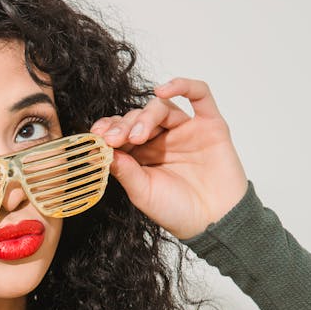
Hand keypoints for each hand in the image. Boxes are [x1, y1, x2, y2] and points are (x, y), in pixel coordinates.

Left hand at [90, 78, 248, 239]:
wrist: (214, 223)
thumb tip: (101, 150)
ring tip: (138, 134)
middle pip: (139, 117)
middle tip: (115, 139)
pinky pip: (200, 95)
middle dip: (124, 125)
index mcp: (142, 154)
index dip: (108, 129)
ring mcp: (186, 130)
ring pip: (163, 107)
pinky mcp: (210, 125)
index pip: (122, 131)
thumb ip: (124, 170)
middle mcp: (163, 138)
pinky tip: (163, 91)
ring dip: (146, 115)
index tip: (97, 136)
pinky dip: (183, 85)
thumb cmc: (178, 211)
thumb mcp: (142, 192)